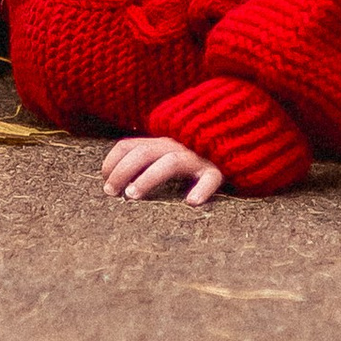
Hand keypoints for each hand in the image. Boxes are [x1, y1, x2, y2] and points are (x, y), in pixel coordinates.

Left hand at [101, 132, 224, 204]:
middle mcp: (175, 146)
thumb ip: (147, 160)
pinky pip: (211, 177)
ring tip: (132, 196)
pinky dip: (202, 188)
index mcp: (160, 142)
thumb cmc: (193, 155)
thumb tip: (114, 183)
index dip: (112, 162)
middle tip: (111, 193)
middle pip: (143, 153)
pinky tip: (191, 202)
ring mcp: (196, 156)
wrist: (236, 138)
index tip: (104, 180)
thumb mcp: (166, 153)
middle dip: (122, 171)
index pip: (129, 146)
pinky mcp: (218, 168)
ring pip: (170, 162)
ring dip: (148, 178)